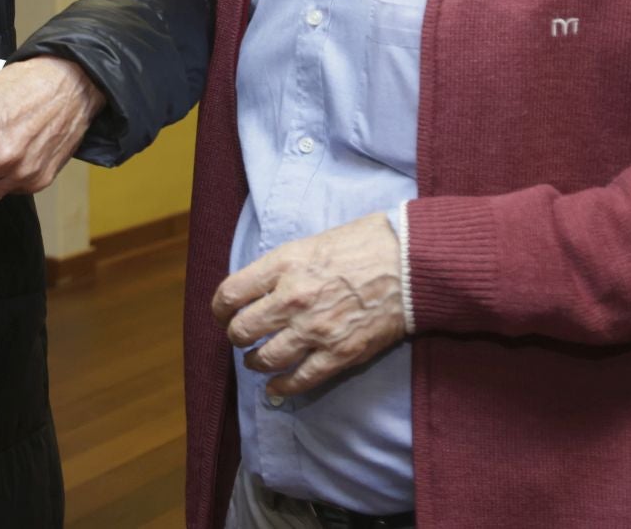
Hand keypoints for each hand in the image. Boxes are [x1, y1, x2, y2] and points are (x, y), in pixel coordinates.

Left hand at [212, 212, 405, 396]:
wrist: (411, 264)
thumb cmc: (365, 244)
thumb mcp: (312, 242)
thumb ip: (283, 266)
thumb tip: (261, 286)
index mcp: (283, 264)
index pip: (229, 293)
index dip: (219, 308)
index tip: (222, 313)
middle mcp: (292, 299)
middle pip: (241, 330)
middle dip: (236, 336)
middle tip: (241, 336)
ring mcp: (314, 330)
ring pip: (264, 358)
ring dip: (255, 362)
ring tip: (255, 361)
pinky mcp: (338, 354)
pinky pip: (300, 379)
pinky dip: (282, 387)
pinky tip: (276, 388)